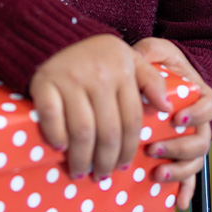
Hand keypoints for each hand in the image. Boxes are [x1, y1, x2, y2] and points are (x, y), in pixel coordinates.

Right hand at [30, 34, 169, 180]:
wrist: (56, 35)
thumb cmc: (98, 55)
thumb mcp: (131, 60)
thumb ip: (152, 81)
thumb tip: (167, 108)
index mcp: (123, 72)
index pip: (132, 120)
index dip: (129, 148)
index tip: (124, 166)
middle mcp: (99, 76)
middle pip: (108, 131)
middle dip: (106, 161)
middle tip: (101, 175)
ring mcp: (70, 79)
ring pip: (82, 130)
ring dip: (82, 158)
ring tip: (81, 171)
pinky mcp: (44, 82)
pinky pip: (52, 117)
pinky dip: (56, 135)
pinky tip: (60, 148)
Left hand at [132, 37, 211, 209]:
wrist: (162, 78)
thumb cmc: (160, 63)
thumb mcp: (155, 50)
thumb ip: (148, 52)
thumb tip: (136, 62)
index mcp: (199, 95)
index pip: (210, 106)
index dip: (198, 115)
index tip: (177, 119)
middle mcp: (199, 122)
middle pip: (201, 142)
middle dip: (179, 148)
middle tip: (154, 148)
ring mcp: (190, 142)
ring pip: (195, 163)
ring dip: (178, 172)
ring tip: (156, 174)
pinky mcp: (179, 157)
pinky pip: (189, 179)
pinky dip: (185, 192)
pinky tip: (176, 204)